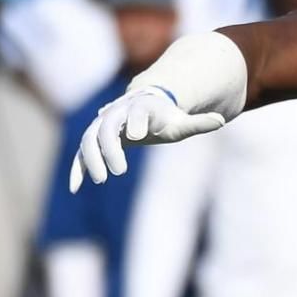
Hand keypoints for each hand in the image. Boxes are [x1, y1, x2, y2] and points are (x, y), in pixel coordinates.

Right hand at [71, 87, 226, 191]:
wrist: (141, 107)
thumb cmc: (164, 118)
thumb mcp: (181, 122)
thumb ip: (199, 123)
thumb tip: (222, 120)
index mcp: (139, 108)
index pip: (136, 113)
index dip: (137, 122)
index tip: (139, 135)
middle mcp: (116, 114)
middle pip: (107, 129)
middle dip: (111, 148)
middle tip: (120, 171)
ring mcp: (101, 127)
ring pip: (89, 140)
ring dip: (92, 159)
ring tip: (101, 180)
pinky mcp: (93, 142)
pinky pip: (80, 154)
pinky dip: (77, 169)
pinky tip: (75, 189)